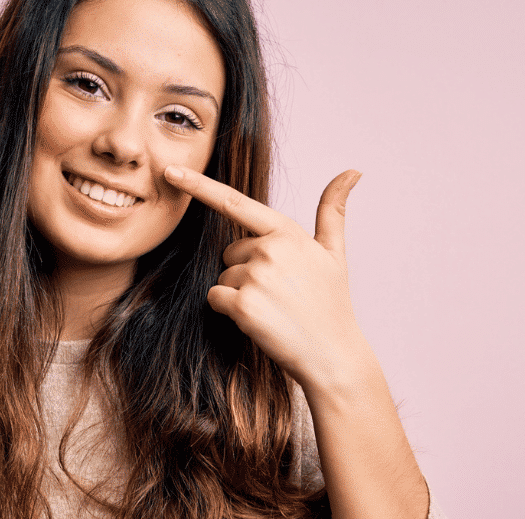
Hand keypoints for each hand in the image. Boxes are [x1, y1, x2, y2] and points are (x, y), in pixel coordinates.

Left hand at [163, 165, 369, 388]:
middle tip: (278, 293)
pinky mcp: (242, 305)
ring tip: (274, 308)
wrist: (332, 354)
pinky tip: (260, 320)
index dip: (198, 185)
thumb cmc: (331, 303)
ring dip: (240, 293)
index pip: (234, 203)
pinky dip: (230, 311)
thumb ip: (333, 209)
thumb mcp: (334, 252)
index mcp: (287, 232)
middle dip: (245, 270)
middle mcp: (270, 249)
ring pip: (223, 277)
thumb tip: (353, 169)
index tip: (170, 170)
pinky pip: (215, 298)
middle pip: (230, 253)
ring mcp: (255, 277)